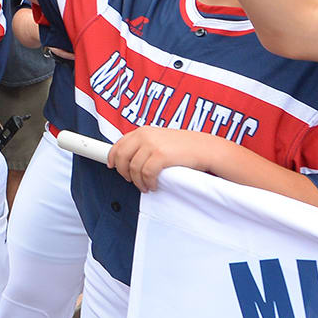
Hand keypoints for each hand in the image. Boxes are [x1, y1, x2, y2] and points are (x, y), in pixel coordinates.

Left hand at [109, 126, 231, 191]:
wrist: (205, 148)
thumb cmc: (184, 146)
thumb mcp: (160, 139)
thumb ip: (144, 145)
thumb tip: (129, 159)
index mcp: (143, 131)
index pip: (119, 144)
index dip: (113, 157)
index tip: (112, 166)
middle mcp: (144, 135)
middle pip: (121, 157)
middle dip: (123, 172)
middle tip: (130, 180)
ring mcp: (152, 145)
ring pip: (133, 168)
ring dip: (137, 181)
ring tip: (145, 186)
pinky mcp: (160, 155)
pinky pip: (146, 174)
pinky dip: (147, 183)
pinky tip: (153, 185)